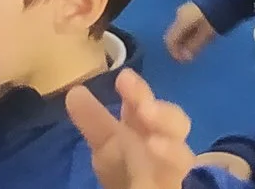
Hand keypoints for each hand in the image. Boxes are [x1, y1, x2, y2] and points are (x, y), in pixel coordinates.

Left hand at [66, 69, 198, 188]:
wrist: (138, 188)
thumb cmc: (125, 163)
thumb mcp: (106, 142)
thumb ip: (94, 120)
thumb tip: (74, 91)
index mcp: (147, 125)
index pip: (146, 104)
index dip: (137, 92)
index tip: (123, 77)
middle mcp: (165, 142)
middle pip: (174, 125)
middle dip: (162, 115)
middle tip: (144, 108)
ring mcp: (170, 167)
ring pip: (180, 156)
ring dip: (169, 150)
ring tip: (153, 143)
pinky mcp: (170, 185)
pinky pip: (169, 184)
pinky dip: (162, 175)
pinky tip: (147, 184)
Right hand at [164, 3, 216, 62]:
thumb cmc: (217, 18)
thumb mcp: (206, 35)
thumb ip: (194, 46)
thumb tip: (185, 57)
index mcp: (180, 21)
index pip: (170, 40)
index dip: (175, 53)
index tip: (184, 60)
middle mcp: (180, 14)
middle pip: (174, 34)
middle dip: (180, 46)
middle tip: (190, 55)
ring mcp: (186, 9)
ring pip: (180, 28)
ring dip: (185, 39)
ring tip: (196, 47)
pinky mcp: (194, 7)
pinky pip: (186, 23)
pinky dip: (190, 32)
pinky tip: (199, 36)